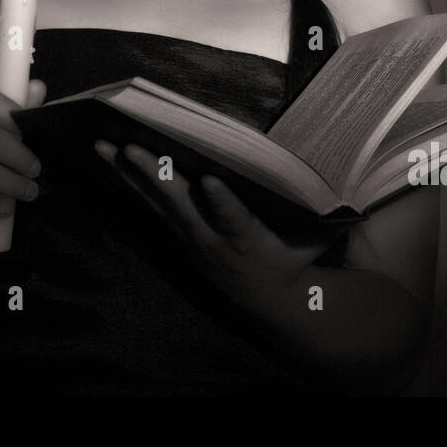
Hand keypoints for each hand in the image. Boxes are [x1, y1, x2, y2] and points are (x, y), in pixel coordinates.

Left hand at [94, 140, 339, 310]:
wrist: (270, 302)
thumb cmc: (295, 257)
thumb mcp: (313, 237)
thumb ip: (319, 207)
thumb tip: (344, 165)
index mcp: (247, 238)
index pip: (234, 218)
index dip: (222, 202)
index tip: (210, 181)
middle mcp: (210, 238)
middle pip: (178, 204)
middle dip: (155, 175)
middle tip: (132, 148)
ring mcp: (187, 235)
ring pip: (153, 199)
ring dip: (127, 171)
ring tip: (103, 144)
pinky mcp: (175, 231)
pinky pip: (146, 201)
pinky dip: (126, 177)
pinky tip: (106, 155)